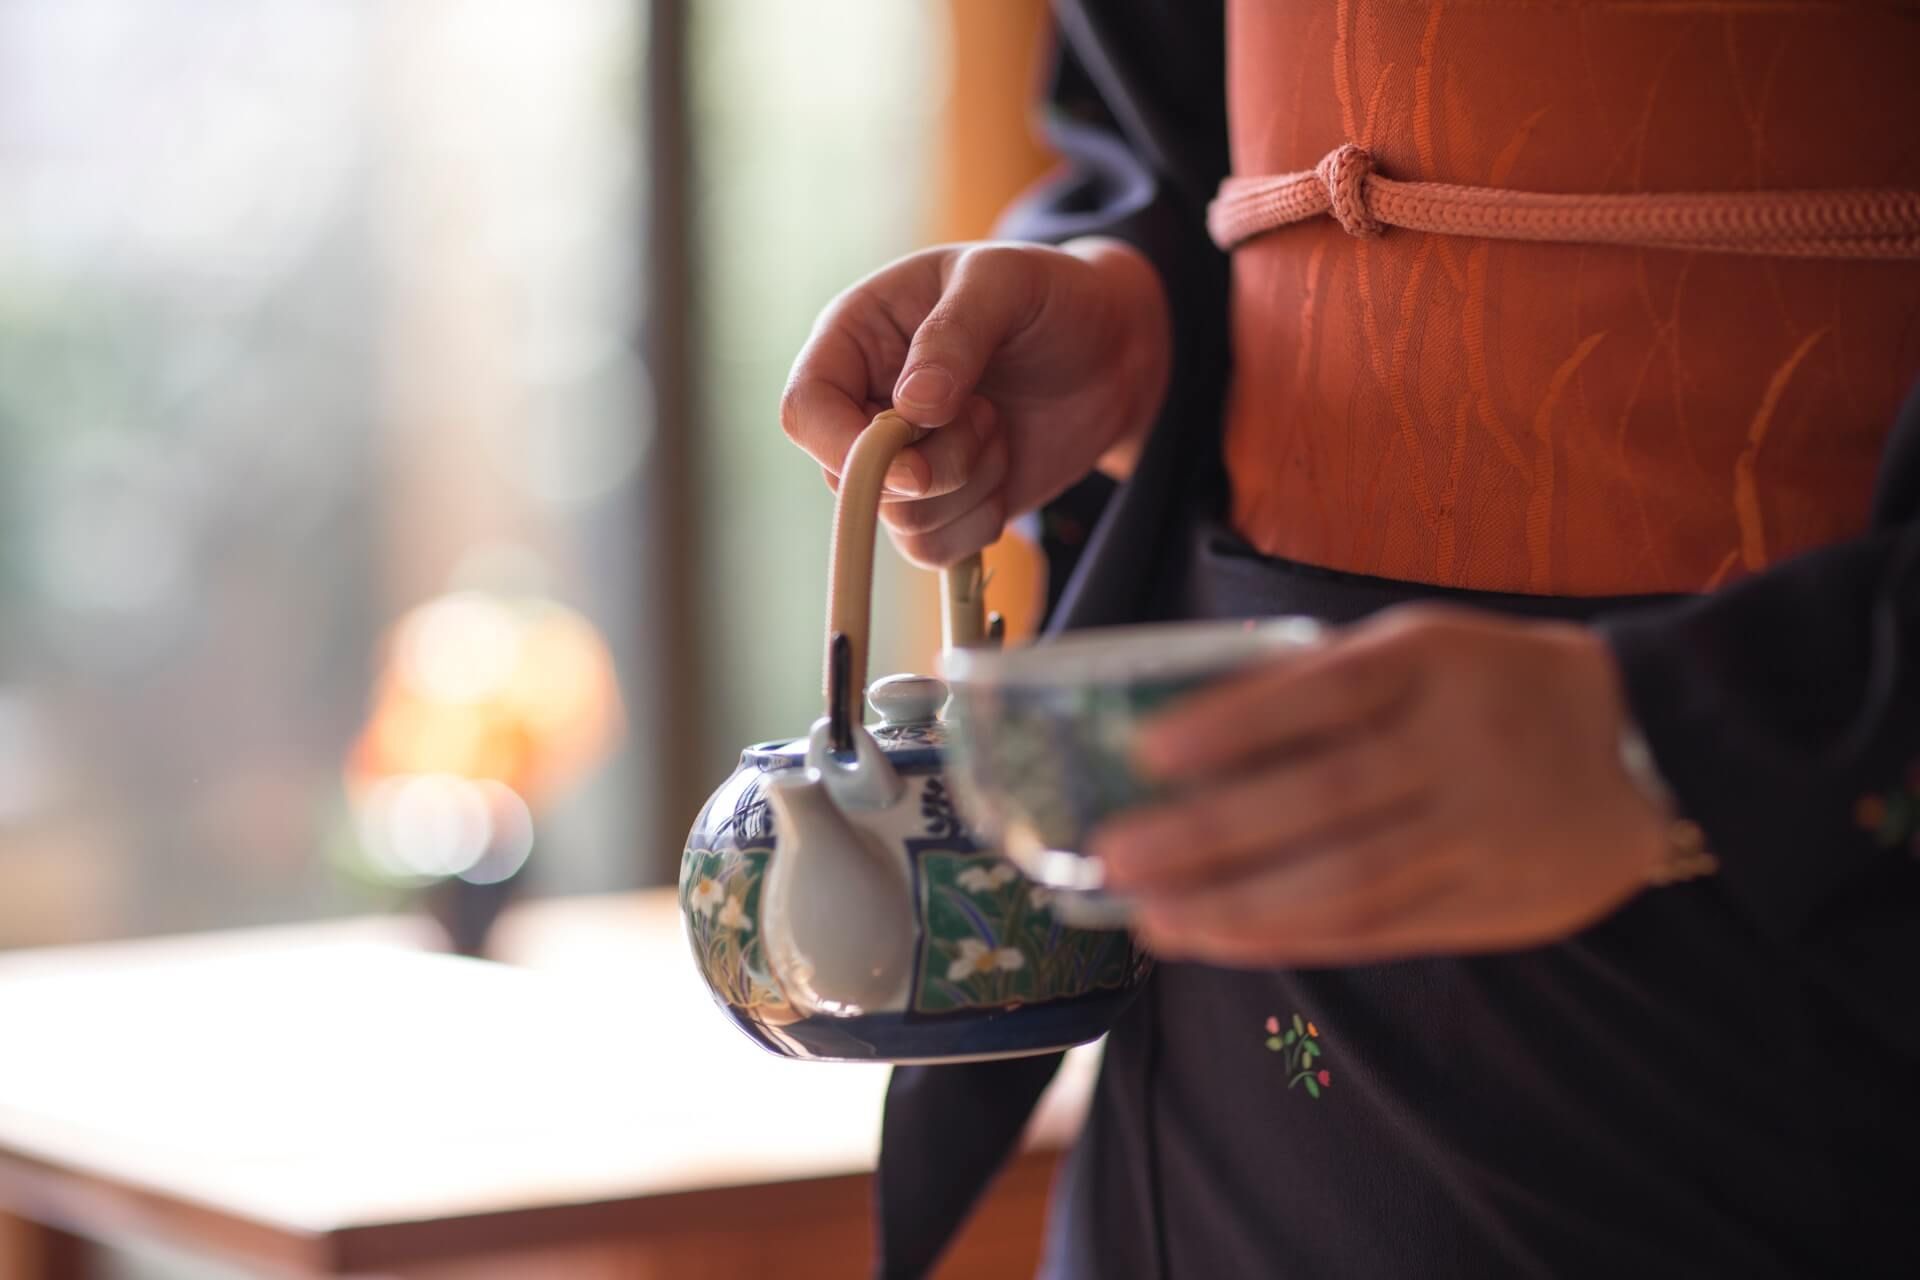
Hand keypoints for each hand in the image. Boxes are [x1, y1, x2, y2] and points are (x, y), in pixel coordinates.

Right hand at [781, 238, 1168, 565]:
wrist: (1113, 350)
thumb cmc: (1050, 297)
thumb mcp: (1005, 282)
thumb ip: (955, 333)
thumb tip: (911, 408)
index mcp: (855, 338)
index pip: (806, 410)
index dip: (843, 446)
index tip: (911, 456)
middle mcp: (863, 404)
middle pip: (849, 480)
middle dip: (932, 467)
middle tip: (989, 415)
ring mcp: (899, 461)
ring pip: (898, 520)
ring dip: (966, 485)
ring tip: (998, 427)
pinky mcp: (939, 504)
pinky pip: (933, 548)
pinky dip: (979, 520)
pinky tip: (1004, 465)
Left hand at [1089, 606, 1671, 966]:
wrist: (1642, 745)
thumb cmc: (1490, 686)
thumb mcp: (1417, 648)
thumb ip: (1316, 681)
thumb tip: (1182, 717)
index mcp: (1431, 664)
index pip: (1323, 692)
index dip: (1233, 724)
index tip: (1147, 750)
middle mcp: (1457, 747)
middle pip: (1323, 799)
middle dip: (1209, 835)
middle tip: (1116, 855)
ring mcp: (1479, 833)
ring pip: (1346, 881)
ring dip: (1238, 905)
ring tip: (1154, 916)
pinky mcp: (1493, 904)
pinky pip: (1379, 929)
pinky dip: (1293, 937)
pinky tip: (1224, 938)